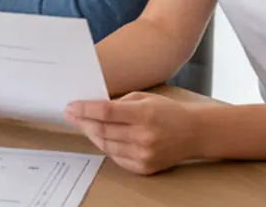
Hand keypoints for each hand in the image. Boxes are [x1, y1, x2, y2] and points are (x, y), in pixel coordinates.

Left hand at [64, 92, 197, 174]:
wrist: (194, 133)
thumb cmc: (168, 112)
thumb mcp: (145, 98)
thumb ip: (119, 103)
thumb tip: (91, 108)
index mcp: (145, 114)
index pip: (106, 112)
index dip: (85, 109)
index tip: (71, 107)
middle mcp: (144, 136)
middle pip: (103, 130)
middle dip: (83, 121)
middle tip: (71, 115)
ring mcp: (144, 154)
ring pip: (106, 145)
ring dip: (92, 134)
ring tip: (85, 124)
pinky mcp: (144, 167)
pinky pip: (116, 157)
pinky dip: (106, 146)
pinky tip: (101, 137)